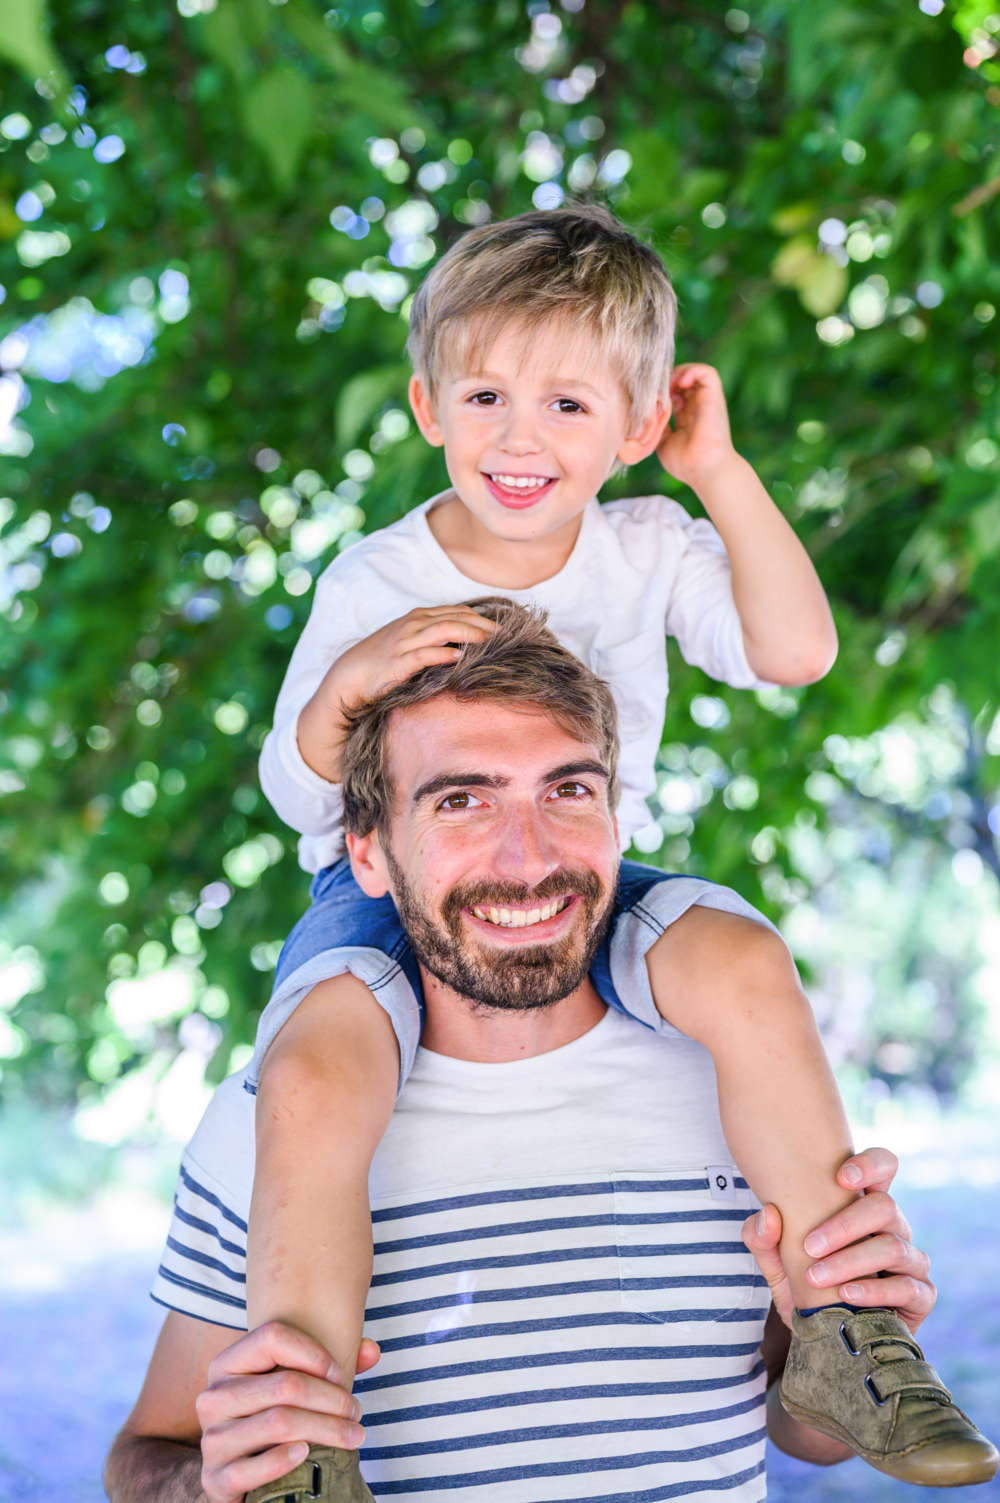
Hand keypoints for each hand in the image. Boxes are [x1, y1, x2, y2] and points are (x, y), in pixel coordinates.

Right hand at [196, 1321, 379, 1502]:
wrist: (237, 1477)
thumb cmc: (272, 1421)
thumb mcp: (293, 1389)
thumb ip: (331, 1366)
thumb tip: (372, 1351)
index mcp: (227, 1365)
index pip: (272, 1336)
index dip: (314, 1353)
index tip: (340, 1375)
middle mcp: (213, 1398)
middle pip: (285, 1384)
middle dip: (332, 1399)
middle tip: (357, 1412)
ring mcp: (211, 1440)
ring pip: (280, 1423)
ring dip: (327, 1428)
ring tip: (353, 1435)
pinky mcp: (215, 1480)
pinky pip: (254, 1467)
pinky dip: (286, 1459)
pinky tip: (308, 1454)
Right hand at [298, 604, 495, 781]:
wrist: (349, 676)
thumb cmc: (381, 661)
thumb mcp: (408, 644)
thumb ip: (433, 640)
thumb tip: (462, 647)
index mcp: (418, 617)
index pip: (457, 611)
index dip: (482, 619)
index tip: (502, 630)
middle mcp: (414, 624)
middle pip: (457, 618)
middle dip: (484, 626)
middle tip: (507, 637)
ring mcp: (406, 641)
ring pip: (446, 630)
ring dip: (471, 634)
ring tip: (492, 643)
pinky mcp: (399, 661)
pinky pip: (426, 654)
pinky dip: (444, 654)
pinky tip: (460, 658)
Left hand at [656, 363, 737, 488]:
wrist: (705, 470)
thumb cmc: (686, 464)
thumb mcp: (664, 443)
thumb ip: (657, 428)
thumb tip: (644, 418)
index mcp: (687, 417)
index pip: (673, 394)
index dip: (660, 390)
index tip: (646, 397)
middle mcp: (697, 407)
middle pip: (681, 380)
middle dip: (665, 380)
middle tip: (652, 389)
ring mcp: (706, 401)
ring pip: (693, 372)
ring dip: (677, 373)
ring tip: (665, 385)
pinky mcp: (714, 397)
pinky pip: (707, 372)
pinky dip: (692, 371)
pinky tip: (678, 383)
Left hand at [743, 1146, 935, 1334]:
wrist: (829, 1342)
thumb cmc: (807, 1289)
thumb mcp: (778, 1265)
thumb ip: (764, 1239)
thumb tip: (768, 1216)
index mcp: (864, 1206)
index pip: (883, 1167)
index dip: (870, 1164)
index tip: (840, 1177)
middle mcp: (894, 1227)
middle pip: (884, 1206)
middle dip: (844, 1225)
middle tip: (809, 1246)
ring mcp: (911, 1260)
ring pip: (894, 1246)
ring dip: (851, 1260)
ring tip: (816, 1277)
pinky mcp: (921, 1295)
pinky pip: (909, 1287)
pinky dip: (875, 1291)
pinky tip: (847, 1295)